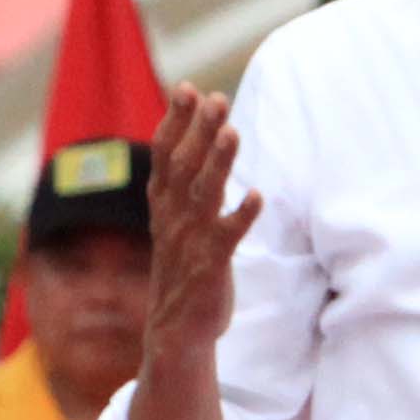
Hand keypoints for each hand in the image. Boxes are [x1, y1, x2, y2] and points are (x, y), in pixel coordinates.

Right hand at [141, 83, 259, 367]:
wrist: (175, 331)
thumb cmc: (182, 269)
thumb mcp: (173, 223)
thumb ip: (182, 185)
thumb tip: (193, 142)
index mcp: (163, 204)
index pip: (164, 154)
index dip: (175, 121)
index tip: (187, 88)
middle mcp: (173, 218)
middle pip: (184, 165)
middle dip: (199, 129)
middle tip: (216, 97)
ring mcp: (191, 241)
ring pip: (204, 194)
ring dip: (219, 162)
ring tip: (232, 132)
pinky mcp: (211, 266)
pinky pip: (227, 236)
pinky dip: (240, 216)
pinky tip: (257, 196)